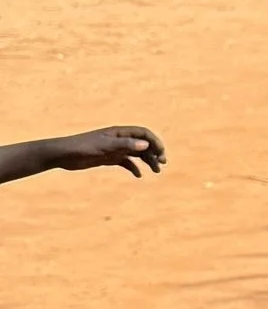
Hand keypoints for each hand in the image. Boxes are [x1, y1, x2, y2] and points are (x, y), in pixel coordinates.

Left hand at [49, 125, 165, 176]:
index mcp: (119, 132)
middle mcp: (119, 139)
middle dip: (154, 153)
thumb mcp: (104, 146)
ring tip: (155, 171)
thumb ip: (124, 145)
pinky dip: (134, 168)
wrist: (64, 154)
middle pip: (143, 144)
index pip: (143, 133)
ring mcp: (114, 149)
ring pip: (136, 154)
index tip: (161, 154)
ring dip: (147, 161)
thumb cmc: (82, 147)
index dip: (155, 142)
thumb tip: (145, 145)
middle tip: (161, 165)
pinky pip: (126, 162)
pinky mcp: (108, 158)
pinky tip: (139, 176)